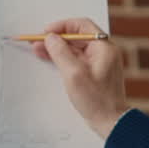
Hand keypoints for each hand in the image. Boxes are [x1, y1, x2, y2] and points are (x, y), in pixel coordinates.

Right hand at [31, 18, 127, 138]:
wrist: (110, 121)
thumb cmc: (97, 101)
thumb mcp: (74, 74)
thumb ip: (61, 53)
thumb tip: (51, 38)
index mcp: (104, 47)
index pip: (82, 25)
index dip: (62, 26)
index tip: (47, 32)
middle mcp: (104, 52)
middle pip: (77, 37)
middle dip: (56, 38)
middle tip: (38, 42)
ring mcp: (99, 62)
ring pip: (75, 48)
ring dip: (57, 48)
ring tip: (38, 50)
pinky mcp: (94, 72)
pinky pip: (76, 59)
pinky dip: (63, 58)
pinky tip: (50, 59)